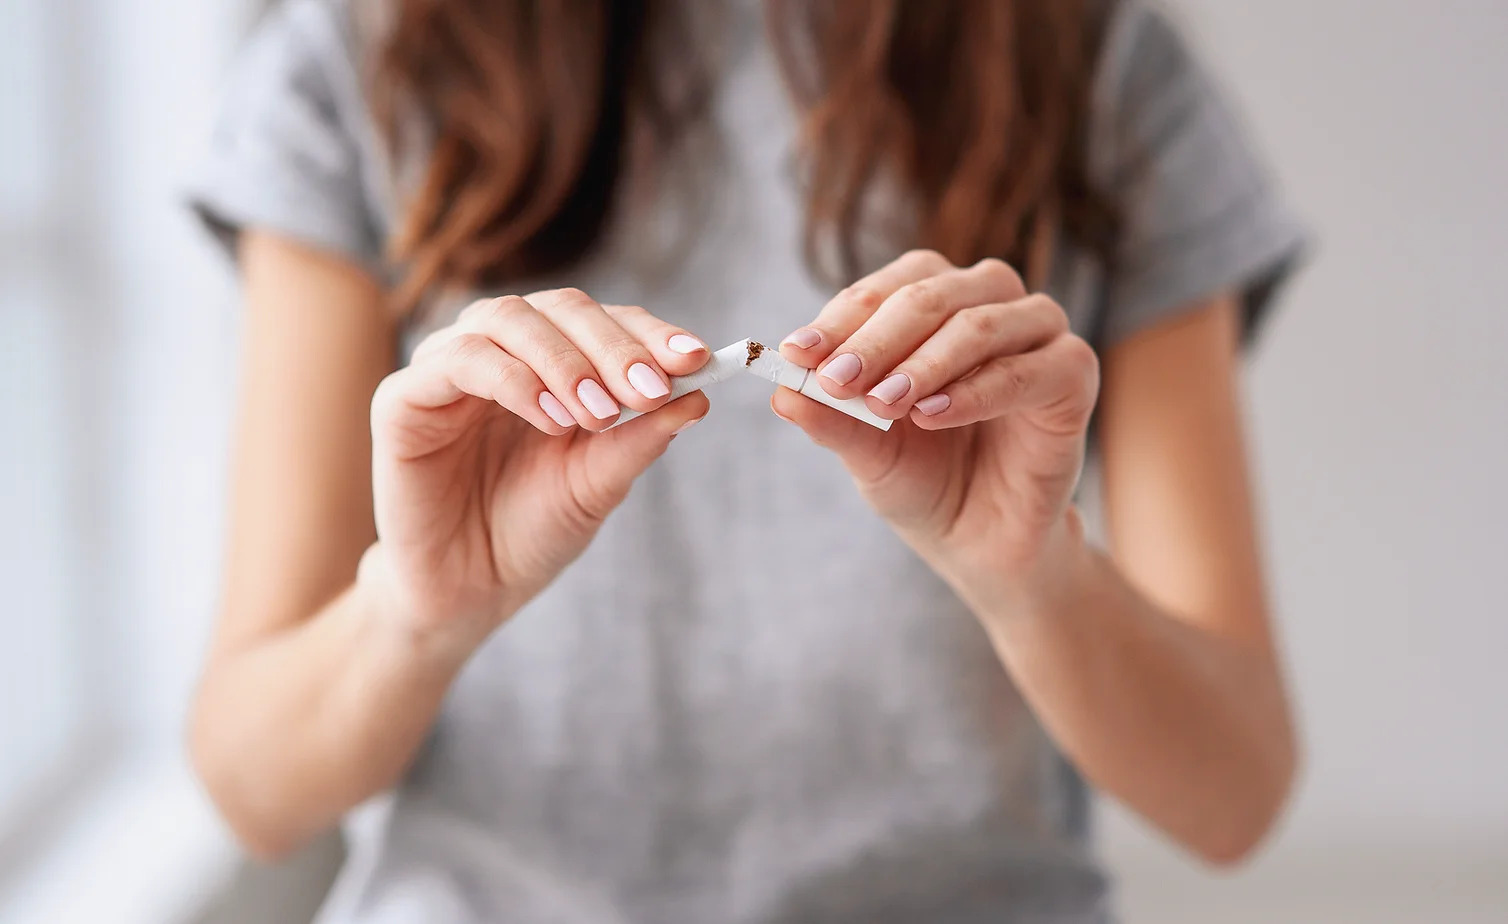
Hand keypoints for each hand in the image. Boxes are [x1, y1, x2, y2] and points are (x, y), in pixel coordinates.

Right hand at [365, 289, 710, 652]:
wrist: (469, 592)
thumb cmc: (532, 532)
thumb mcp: (599, 484)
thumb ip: (640, 438)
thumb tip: (700, 395)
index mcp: (551, 361)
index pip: (604, 321)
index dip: (649, 333)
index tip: (697, 359)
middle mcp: (500, 350)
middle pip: (560, 307)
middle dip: (613, 345)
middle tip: (649, 389)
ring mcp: (448, 367)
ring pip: (508, 318)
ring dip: (564, 361)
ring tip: (598, 414)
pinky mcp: (403, 398)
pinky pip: (459, 361)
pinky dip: (512, 380)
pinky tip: (550, 418)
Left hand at [773, 250, 1099, 611]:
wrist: (980, 540)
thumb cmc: (924, 478)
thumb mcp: (866, 450)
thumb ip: (830, 417)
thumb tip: (779, 392)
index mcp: (936, 302)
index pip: (886, 288)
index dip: (840, 318)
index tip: (795, 355)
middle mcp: (989, 303)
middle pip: (930, 294)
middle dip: (876, 338)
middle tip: (836, 378)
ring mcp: (1037, 335)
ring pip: (979, 324)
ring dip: (924, 362)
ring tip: (884, 403)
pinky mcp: (1073, 375)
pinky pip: (1026, 371)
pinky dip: (974, 391)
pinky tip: (931, 417)